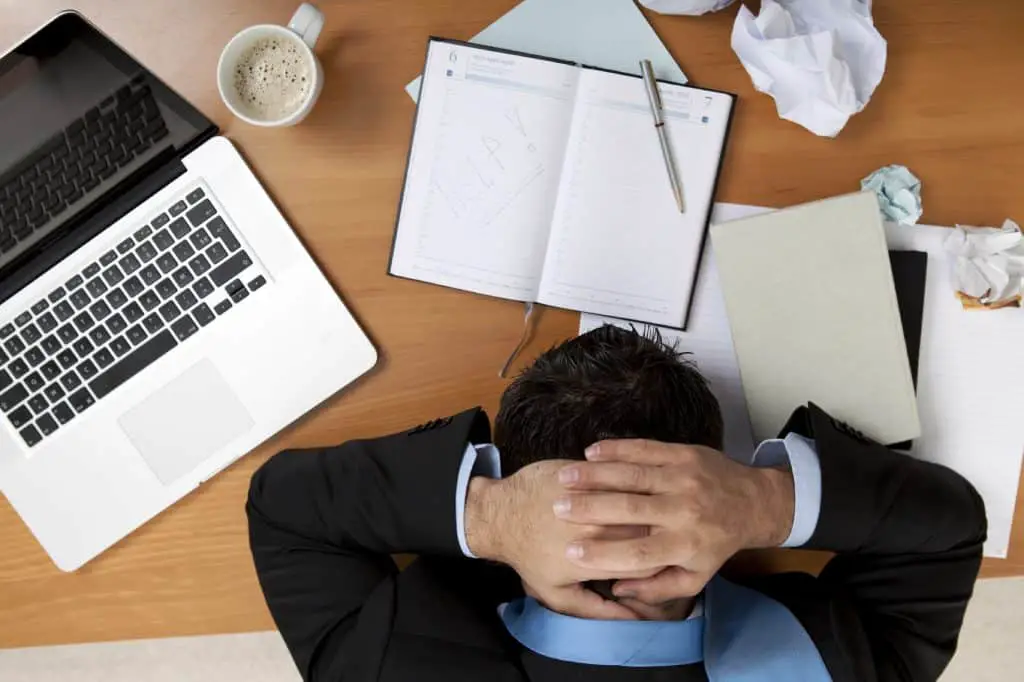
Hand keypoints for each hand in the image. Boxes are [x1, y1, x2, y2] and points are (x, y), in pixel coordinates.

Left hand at [465, 460, 652, 618]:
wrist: (499, 514)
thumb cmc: (528, 555)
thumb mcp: (557, 593)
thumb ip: (597, 609)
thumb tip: (634, 620)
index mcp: (593, 560)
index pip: (647, 564)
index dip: (656, 563)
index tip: (653, 560)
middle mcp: (595, 529)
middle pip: (647, 531)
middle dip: (654, 534)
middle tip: (652, 534)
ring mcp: (590, 498)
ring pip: (636, 501)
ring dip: (644, 506)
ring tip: (643, 510)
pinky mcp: (585, 475)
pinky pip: (617, 479)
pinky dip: (627, 486)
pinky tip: (628, 490)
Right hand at [554, 440, 794, 602]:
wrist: (754, 502)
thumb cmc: (716, 544)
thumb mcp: (695, 577)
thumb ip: (657, 587)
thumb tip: (619, 590)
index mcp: (685, 545)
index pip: (637, 553)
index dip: (603, 553)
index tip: (571, 551)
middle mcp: (684, 512)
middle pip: (630, 510)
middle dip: (590, 508)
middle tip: (557, 508)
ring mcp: (684, 479)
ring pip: (633, 476)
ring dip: (596, 475)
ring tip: (564, 477)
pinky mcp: (684, 454)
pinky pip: (645, 449)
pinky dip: (617, 449)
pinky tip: (591, 451)